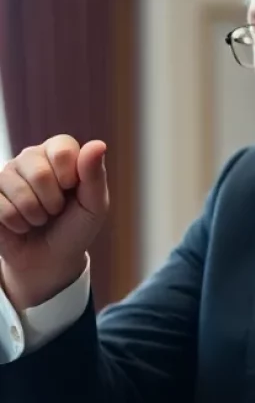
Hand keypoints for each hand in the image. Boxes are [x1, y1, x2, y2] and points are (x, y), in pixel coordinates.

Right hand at [0, 136, 107, 309]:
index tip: (72, 190)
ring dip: (35, 215)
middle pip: (39, 172)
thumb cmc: (76, 228)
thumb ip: (95, 175)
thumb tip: (98, 144)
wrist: (50, 258)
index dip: (69, 176)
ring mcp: (6, 174)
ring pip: (17, 189)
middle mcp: (31, 157)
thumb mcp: (94, 206)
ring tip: (40, 218)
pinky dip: (16, 223)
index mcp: (60, 153)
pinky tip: (21, 224)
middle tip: (56, 210)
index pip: (62, 149)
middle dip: (53, 202)